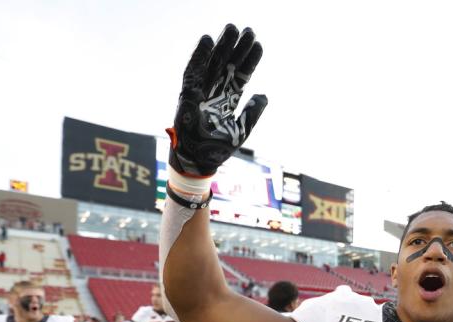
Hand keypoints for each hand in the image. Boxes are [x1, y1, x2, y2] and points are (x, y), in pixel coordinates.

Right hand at [168, 24, 267, 177]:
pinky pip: (193, 71)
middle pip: (228, 64)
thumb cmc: (217, 149)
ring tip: (232, 29)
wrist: (199, 162)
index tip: (259, 45)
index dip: (250, 60)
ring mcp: (201, 91)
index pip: (241, 75)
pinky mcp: (188, 94)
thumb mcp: (241, 130)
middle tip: (248, 30)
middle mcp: (215, 92)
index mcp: (229, 99)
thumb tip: (264, 95)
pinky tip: (208, 40)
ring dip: (221, 46)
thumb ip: (253, 112)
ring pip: (213, 64)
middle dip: (237, 48)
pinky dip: (199, 56)